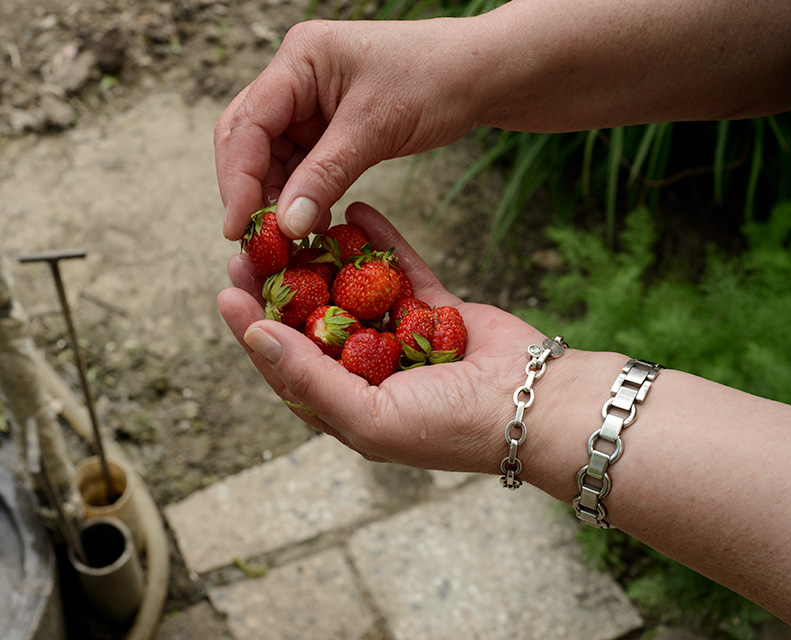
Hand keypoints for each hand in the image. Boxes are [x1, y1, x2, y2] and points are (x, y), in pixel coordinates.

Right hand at [213, 18, 484, 241]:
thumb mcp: (374, 129)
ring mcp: (310, 103)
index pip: (248, 123)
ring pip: (272, 158)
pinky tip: (310, 224)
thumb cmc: (432, 82)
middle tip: (255, 239)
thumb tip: (285, 227)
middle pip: (248, 139)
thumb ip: (324, 177)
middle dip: (249, 190)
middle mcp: (295, 78)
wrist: (477, 76)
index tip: (237, 228)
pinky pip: (301, 166)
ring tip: (289, 240)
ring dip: (276, 199)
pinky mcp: (328, 127)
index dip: (238, 180)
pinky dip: (301, 196)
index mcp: (300, 60)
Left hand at [217, 202, 548, 474]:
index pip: (286, 364)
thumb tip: (254, 336)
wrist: (533, 407)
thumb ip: (309, 378)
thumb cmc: (447, 426)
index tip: (228, 288)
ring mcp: (403, 337)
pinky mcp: (434, 309)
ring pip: (355, 290)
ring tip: (297, 223)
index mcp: (346, 406)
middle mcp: (369, 371)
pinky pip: (401, 270)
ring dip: (327, 259)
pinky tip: (359, 212)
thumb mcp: (366, 416)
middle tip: (254, 246)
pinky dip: (381, 243)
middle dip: (283, 285)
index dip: (253, 327)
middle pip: (314, 322)